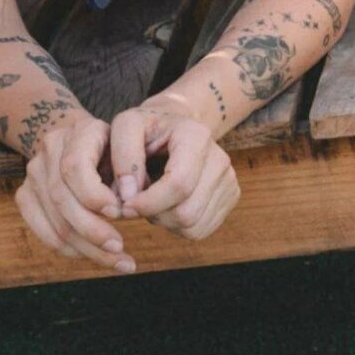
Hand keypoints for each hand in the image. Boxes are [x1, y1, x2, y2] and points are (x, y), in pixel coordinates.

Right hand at [13, 113, 137, 273]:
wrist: (81, 138)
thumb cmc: (114, 150)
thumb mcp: (126, 152)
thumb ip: (125, 176)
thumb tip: (124, 211)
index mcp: (80, 130)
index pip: (74, 166)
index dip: (94, 195)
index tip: (119, 214)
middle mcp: (51, 147)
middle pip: (62, 198)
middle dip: (93, 231)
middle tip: (120, 249)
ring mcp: (33, 171)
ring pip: (55, 221)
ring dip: (87, 248)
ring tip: (117, 261)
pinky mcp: (24, 194)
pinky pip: (43, 232)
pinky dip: (70, 250)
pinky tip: (92, 255)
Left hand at [109, 105, 240, 240]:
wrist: (174, 124)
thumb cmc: (147, 127)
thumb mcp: (126, 127)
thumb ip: (123, 158)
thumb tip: (129, 196)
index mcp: (196, 136)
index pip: (178, 184)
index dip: (148, 203)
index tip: (125, 206)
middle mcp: (220, 158)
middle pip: (186, 212)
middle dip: (154, 214)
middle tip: (137, 200)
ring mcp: (229, 179)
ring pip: (193, 225)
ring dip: (164, 221)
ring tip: (152, 198)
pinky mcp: (231, 196)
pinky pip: (200, 230)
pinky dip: (177, 226)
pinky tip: (167, 204)